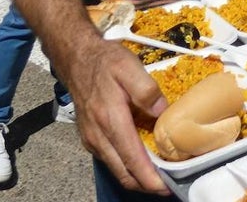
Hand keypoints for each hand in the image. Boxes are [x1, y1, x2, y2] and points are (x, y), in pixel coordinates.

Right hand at [66, 37, 169, 194]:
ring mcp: (92, 139)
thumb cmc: (105, 62)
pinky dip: (127, 167)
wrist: (77, 58)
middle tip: (169, 186)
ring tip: (159, 176)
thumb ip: (146, 89)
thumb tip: (162, 112)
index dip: (150, 178)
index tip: (167, 187)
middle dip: (146, 185)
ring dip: (137, 177)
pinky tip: (142, 161)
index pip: (132, 159)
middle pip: (124, 173)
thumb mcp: (129, 67)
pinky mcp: (90, 138)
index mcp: (110, 120)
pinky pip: (110, 160)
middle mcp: (98, 135)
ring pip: (116, 169)